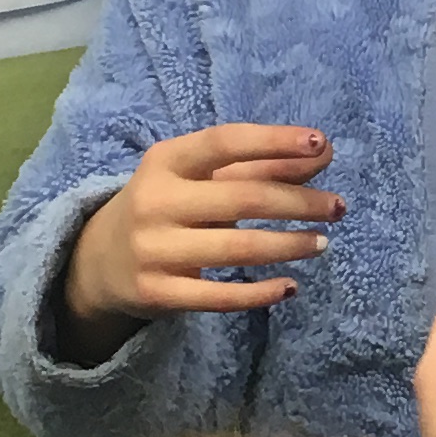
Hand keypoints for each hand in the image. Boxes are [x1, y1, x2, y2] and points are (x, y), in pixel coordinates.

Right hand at [60, 126, 341, 341]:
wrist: (98, 262)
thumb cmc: (168, 207)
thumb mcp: (201, 178)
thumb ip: (260, 165)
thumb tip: (323, 152)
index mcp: (165, 161)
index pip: (225, 142)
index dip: (275, 140)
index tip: (322, 143)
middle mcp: (155, 201)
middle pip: (242, 198)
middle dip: (298, 202)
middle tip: (337, 207)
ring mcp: (153, 250)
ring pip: (237, 249)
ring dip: (288, 245)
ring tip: (322, 242)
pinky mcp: (157, 293)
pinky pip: (219, 296)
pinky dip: (261, 293)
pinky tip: (290, 286)